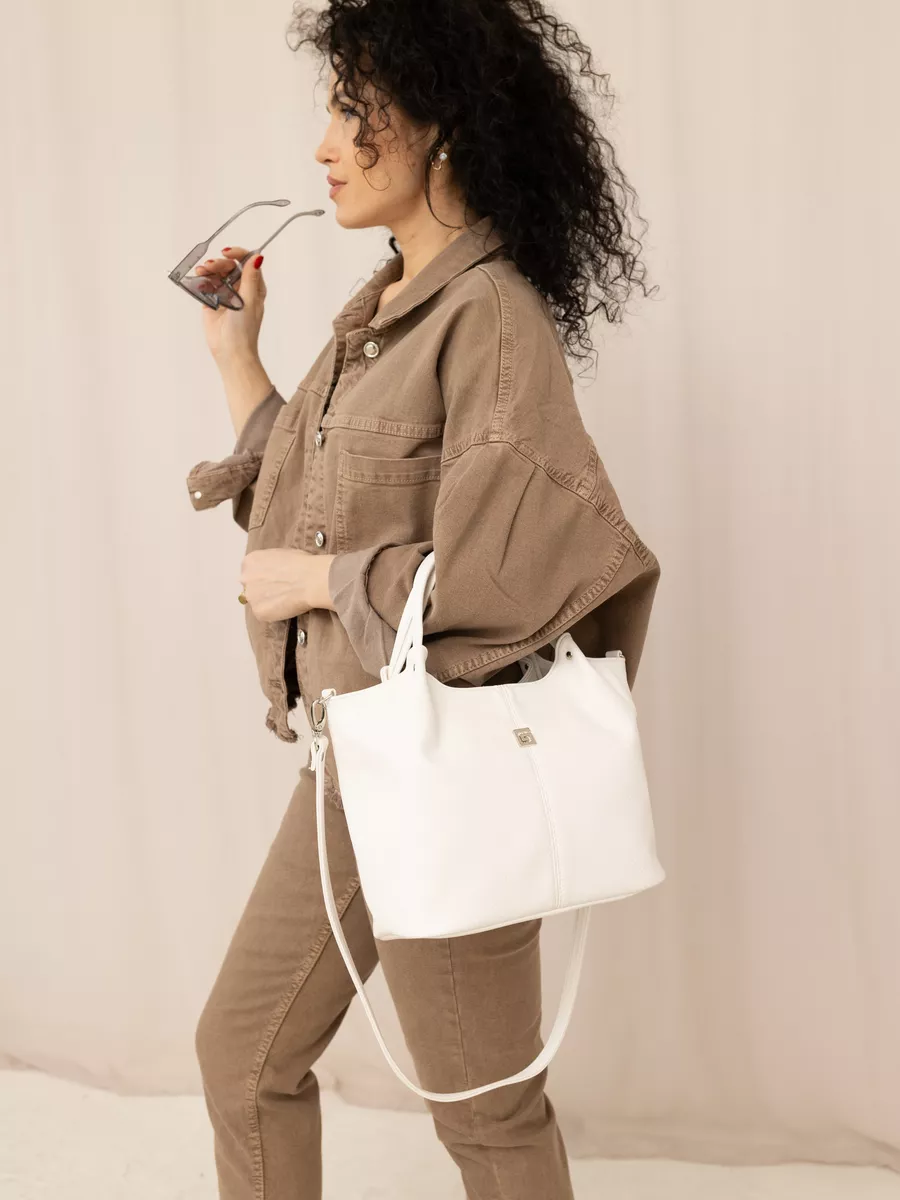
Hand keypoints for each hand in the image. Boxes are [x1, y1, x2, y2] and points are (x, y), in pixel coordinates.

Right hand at [195, 244, 266, 370]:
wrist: (230, 351)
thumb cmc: (244, 330)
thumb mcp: (250, 301)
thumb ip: (251, 278)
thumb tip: (257, 257)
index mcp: (254, 287)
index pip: (247, 263)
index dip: (238, 254)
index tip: (226, 253)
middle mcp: (240, 289)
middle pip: (229, 266)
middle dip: (219, 263)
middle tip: (210, 266)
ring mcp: (225, 294)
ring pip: (216, 274)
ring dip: (208, 269)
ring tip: (201, 271)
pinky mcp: (212, 301)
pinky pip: (206, 285)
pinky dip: (202, 280)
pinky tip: (199, 280)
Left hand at [239, 550, 335, 621]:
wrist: (311, 579)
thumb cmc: (302, 564)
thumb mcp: (280, 554)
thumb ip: (269, 564)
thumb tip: (271, 571)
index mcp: (250, 561)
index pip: (250, 572)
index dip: (263, 577)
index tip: (273, 580)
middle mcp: (245, 578)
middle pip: (250, 587)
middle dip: (262, 590)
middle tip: (279, 591)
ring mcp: (251, 596)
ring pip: (257, 602)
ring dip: (267, 602)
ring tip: (285, 599)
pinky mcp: (259, 612)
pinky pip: (264, 614)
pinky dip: (274, 613)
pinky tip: (286, 606)